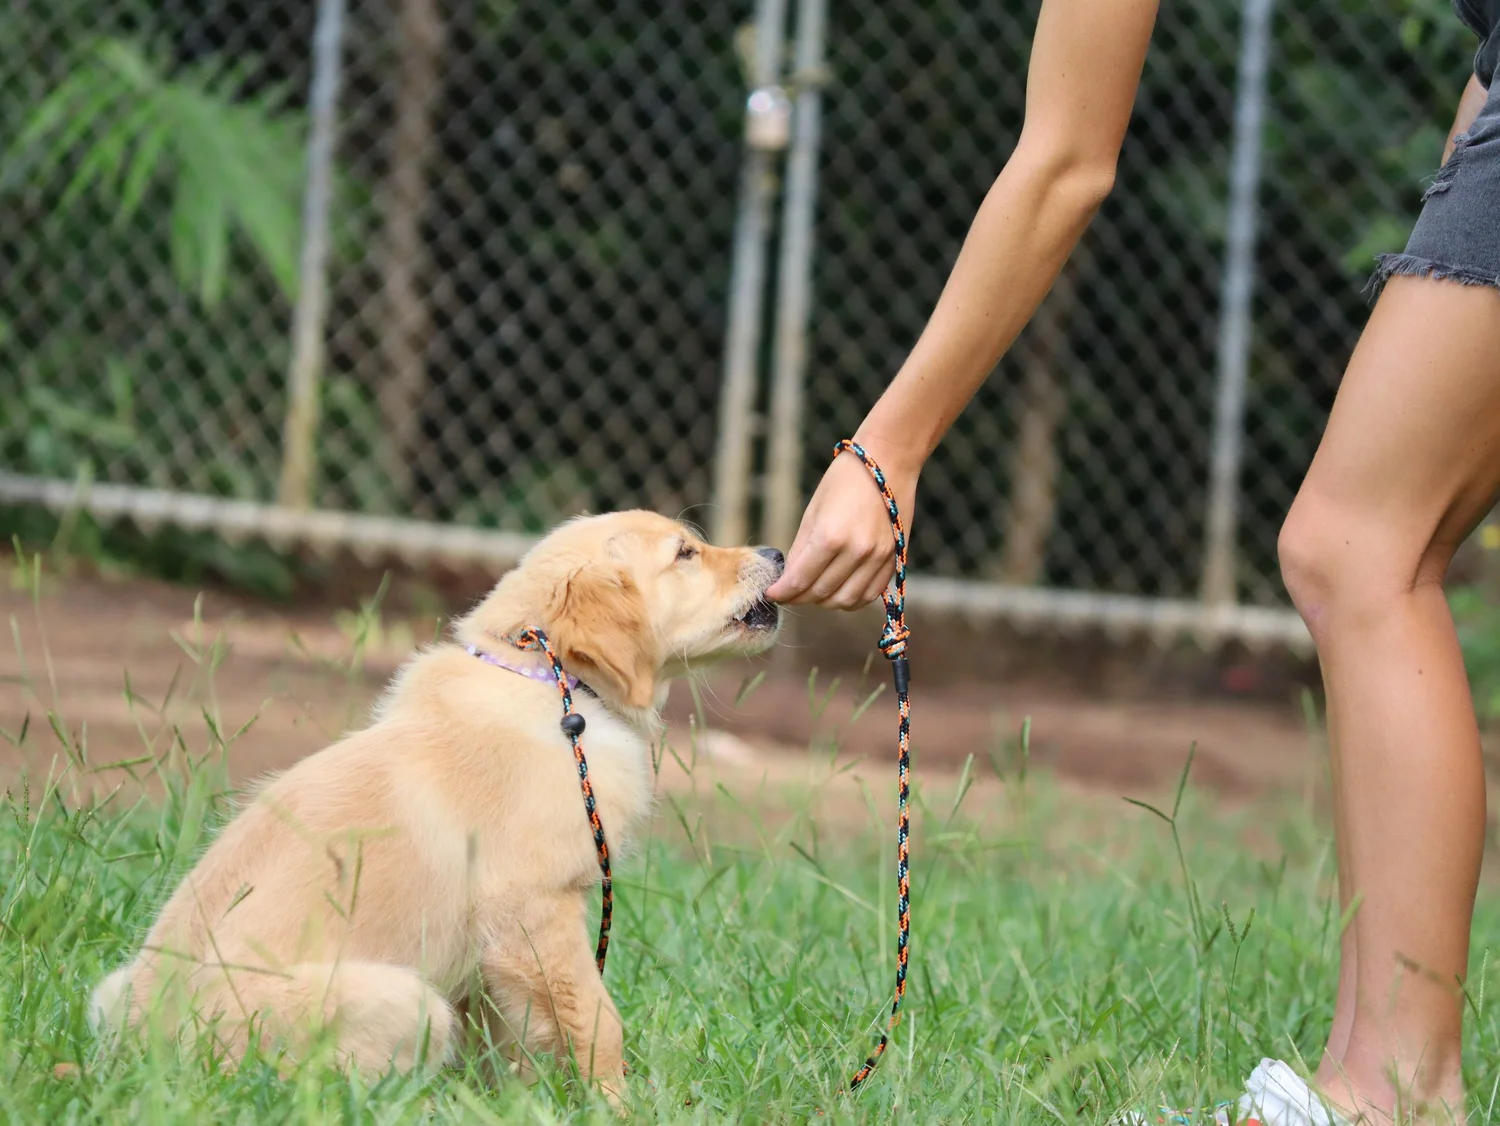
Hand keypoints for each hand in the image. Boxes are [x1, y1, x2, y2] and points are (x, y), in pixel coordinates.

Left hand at [765, 443, 917, 608]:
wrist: (888, 462)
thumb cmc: (844, 480)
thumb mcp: (814, 511)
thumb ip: (801, 549)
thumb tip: (790, 578)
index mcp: (830, 537)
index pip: (799, 581)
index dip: (782, 593)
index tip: (771, 594)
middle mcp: (856, 552)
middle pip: (821, 594)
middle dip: (800, 598)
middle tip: (789, 593)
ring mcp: (878, 558)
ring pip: (846, 601)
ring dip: (825, 602)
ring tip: (813, 592)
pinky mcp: (893, 559)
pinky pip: (870, 594)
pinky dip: (852, 600)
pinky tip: (839, 590)